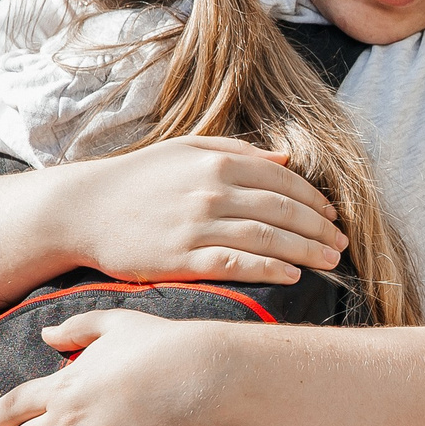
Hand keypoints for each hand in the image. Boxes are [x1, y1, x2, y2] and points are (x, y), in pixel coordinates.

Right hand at [57, 137, 346, 285]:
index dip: (314, 199)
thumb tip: (285, 158)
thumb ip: (237, 151)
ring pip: (268, 238)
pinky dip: (270, 269)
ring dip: (306, 251)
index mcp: (218, 162)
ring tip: (330, 261)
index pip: (283, 180)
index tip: (332, 215)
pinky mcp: (183, 258)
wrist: (83, 210)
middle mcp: (213, 191)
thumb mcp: (186, 150)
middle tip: (341, 243)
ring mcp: (198, 225)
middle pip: (283, 210)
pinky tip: (292, 275)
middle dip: (319, 228)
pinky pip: (237, 264)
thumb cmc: (137, 179)